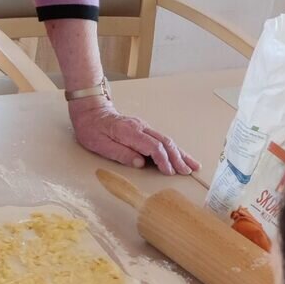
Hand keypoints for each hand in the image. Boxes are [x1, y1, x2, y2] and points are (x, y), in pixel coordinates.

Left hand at [69, 101, 198, 173]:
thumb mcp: (99, 144)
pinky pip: (162, 140)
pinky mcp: (145, 130)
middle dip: (178, 158)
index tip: (169, 172)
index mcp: (129, 132)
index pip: (152, 146)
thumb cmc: (92, 129)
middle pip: (164, 142)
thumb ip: (120, 153)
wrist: (91, 111)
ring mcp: (144, 127)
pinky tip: (182, 156)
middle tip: (187, 171)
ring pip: (167, 140)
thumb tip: (140, 163)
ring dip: (180, 154)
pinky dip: (174, 149)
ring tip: (193, 166)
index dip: (163, 160)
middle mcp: (140, 127)